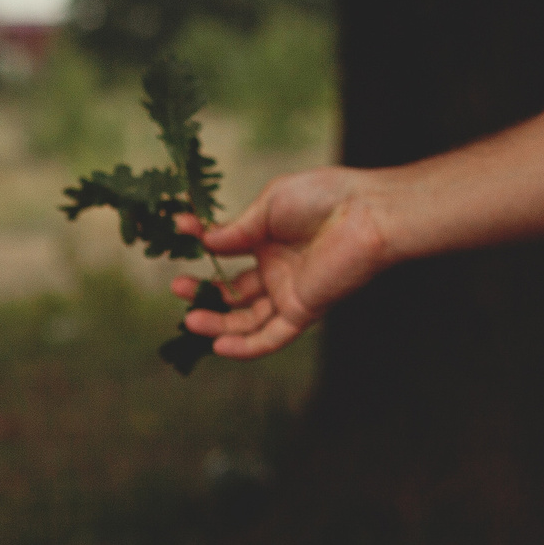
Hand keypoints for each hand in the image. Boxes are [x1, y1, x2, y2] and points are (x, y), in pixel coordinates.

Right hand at [168, 166, 396, 359]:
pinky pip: (272, 337)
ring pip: (248, 320)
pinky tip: (218, 346)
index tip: (180, 230)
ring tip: (190, 320)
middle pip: (234, 294)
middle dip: (205, 294)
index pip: (228, 251)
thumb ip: (237, 229)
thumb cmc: (324, 198)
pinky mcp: (304, 311)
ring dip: (218, 323)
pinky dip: (246, 346)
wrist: (365, 212)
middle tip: (178, 287)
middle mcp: (279, 270)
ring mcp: (290, 292)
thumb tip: (206, 241)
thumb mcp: (269, 205)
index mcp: (270, 241)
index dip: (203, 243)